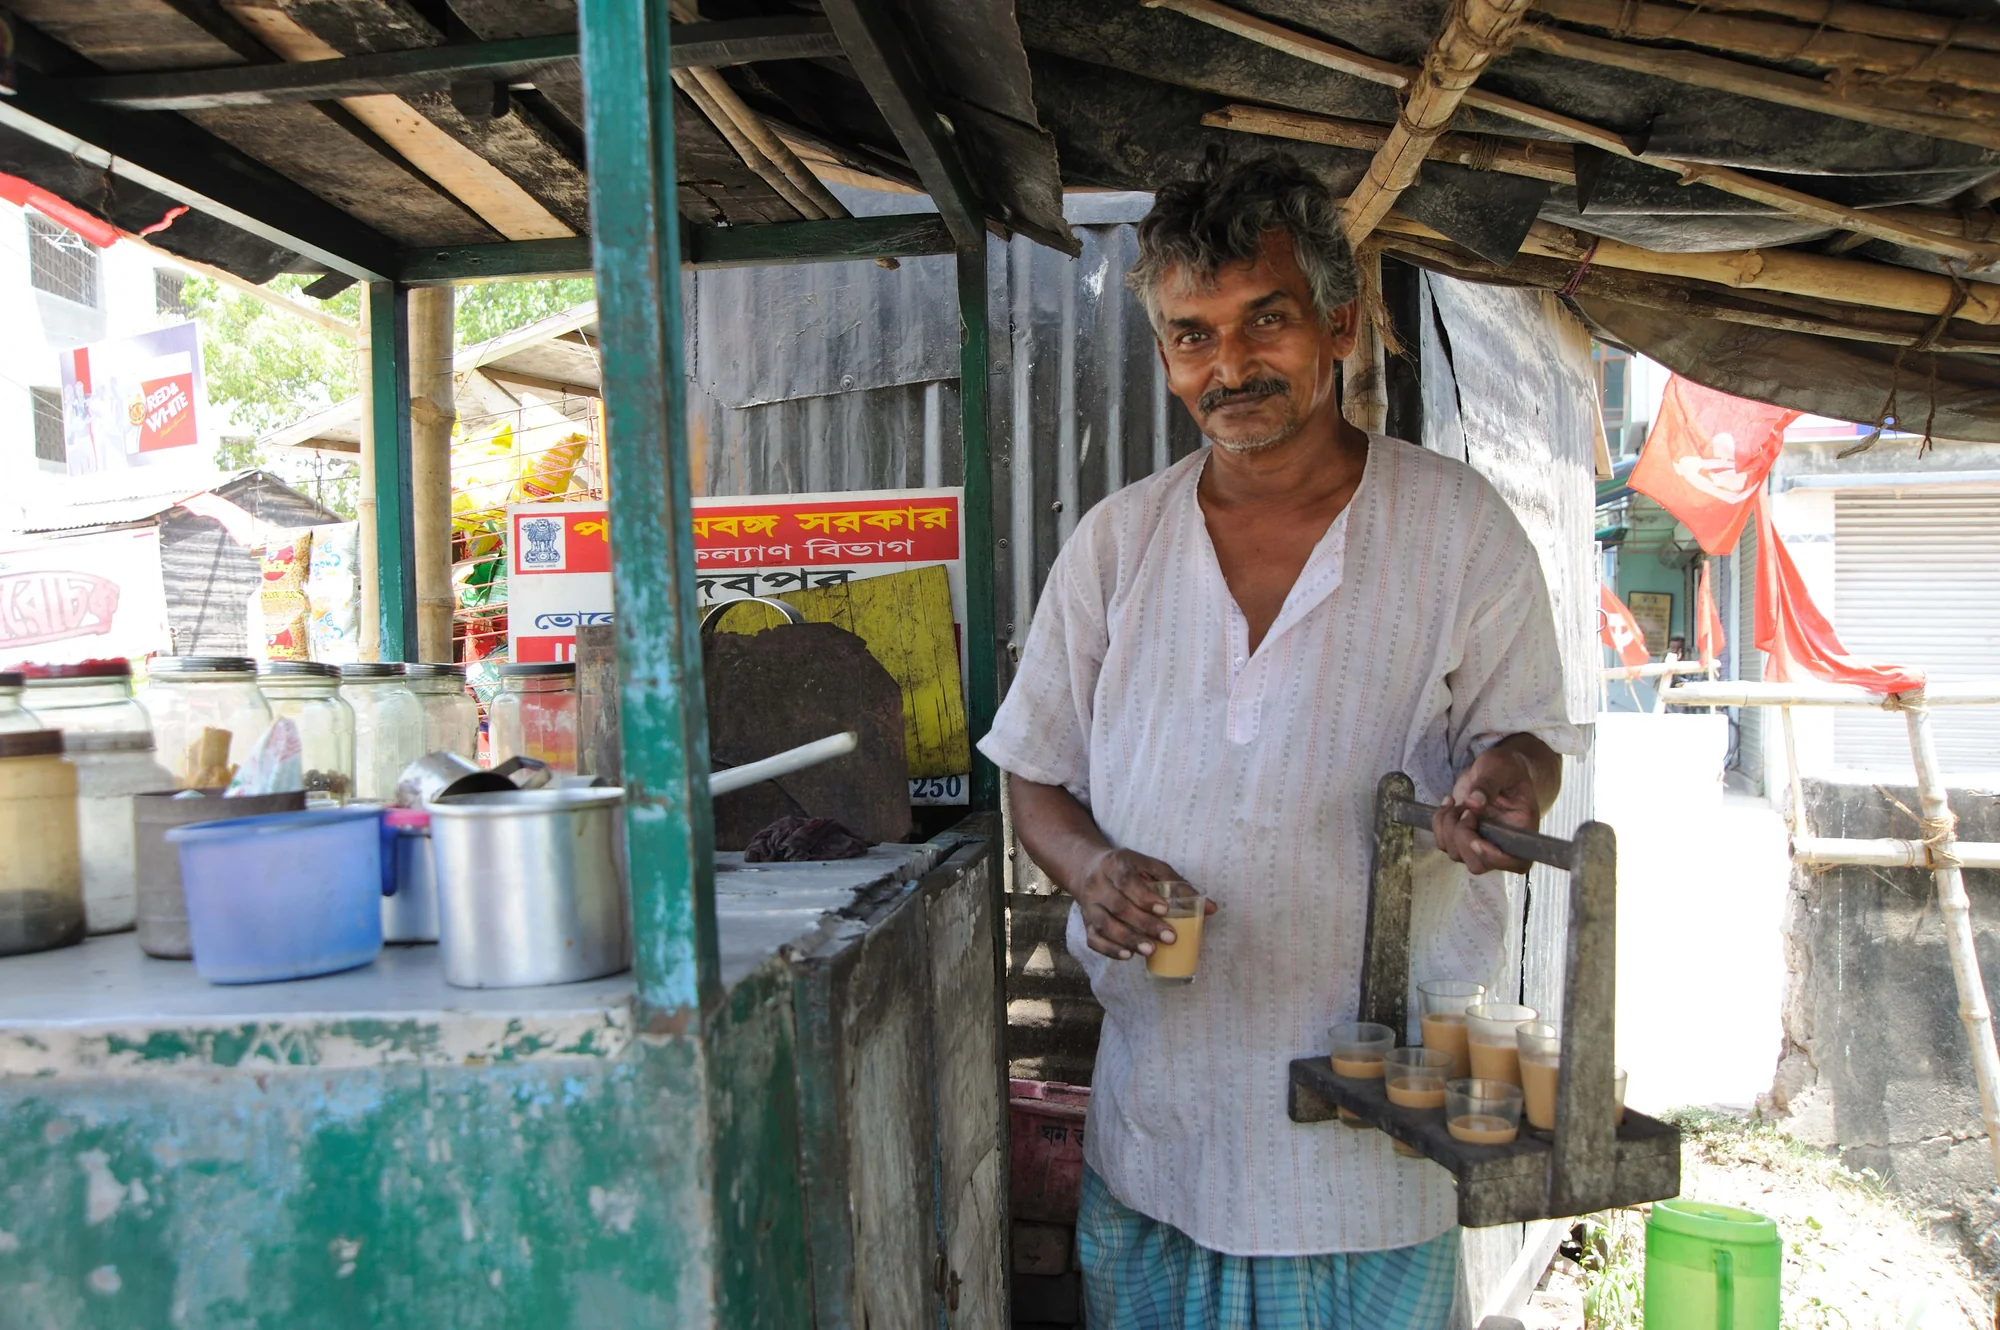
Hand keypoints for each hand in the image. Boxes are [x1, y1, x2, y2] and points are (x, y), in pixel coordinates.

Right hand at [1071, 848, 1216, 959]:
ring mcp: (1089, 905)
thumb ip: (1178, 886)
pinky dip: (1109, 949)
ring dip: (1128, 940)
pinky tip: (1128, 956)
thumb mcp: (1151, 867)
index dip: (1144, 896)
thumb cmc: (1129, 869)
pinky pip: (1093, 939)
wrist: (1088, 868)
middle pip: (1118, 906)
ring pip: (1104, 925)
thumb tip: (1211, 908)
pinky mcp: (1086, 922)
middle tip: (1169, 938)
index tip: (1164, 909)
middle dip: (1144, 924)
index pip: (1126, 881)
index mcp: (1115, 864)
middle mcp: (1097, 884)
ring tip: (1151, 951)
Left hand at [1432, 744, 1542, 874]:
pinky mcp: (1464, 837)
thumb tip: (1474, 802)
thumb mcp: (1501, 768)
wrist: (1498, 769)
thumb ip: (1488, 784)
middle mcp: (1504, 844)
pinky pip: (1444, 842)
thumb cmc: (1507, 768)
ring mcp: (1482, 843)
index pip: (1515, 862)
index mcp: (1523, 831)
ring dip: (1448, 827)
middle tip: (1465, 808)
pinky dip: (1440, 823)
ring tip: (1457, 802)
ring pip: (1456, 854)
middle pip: (1478, 863)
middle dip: (1462, 837)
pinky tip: (1449, 803)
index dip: (1492, 857)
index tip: (1475, 839)